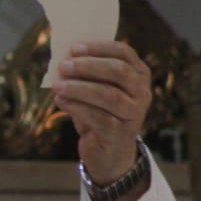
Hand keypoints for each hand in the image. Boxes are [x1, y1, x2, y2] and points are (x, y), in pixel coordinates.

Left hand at [53, 40, 150, 185]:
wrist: (107, 152)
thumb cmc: (100, 114)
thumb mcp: (96, 90)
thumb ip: (87, 74)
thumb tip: (64, 59)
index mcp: (139, 75)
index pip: (124, 53)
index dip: (99, 48)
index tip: (74, 48)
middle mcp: (142, 93)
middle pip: (119, 72)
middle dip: (89, 66)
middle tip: (64, 66)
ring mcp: (134, 115)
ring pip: (109, 95)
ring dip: (80, 88)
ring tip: (58, 86)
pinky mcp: (120, 134)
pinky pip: (99, 118)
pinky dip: (77, 108)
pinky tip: (60, 102)